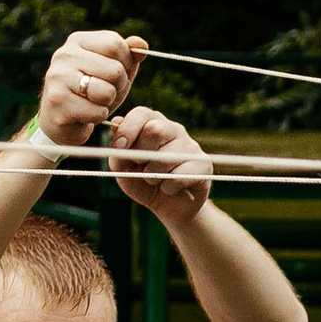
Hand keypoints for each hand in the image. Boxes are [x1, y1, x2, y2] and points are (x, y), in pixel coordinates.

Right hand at [36, 29, 148, 154]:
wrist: (62, 119)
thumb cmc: (92, 92)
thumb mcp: (113, 72)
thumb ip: (129, 56)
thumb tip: (141, 43)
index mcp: (78, 40)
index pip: (115, 44)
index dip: (125, 63)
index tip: (114, 74)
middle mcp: (65, 54)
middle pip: (115, 70)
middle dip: (118, 86)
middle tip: (104, 92)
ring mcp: (58, 76)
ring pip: (106, 91)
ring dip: (108, 102)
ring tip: (94, 101)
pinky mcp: (58, 100)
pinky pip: (97, 111)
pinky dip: (98, 116)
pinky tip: (85, 113)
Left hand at [106, 101, 213, 225]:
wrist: (167, 207)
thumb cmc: (143, 182)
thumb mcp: (122, 167)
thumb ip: (117, 148)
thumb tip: (117, 123)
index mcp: (153, 123)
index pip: (142, 114)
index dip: (128, 129)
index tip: (120, 147)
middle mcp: (174, 130)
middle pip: (155, 129)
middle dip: (141, 153)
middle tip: (140, 166)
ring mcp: (191, 147)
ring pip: (166, 157)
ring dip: (153, 175)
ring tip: (155, 181)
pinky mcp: (203, 165)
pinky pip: (179, 176)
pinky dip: (167, 187)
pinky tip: (169, 189)